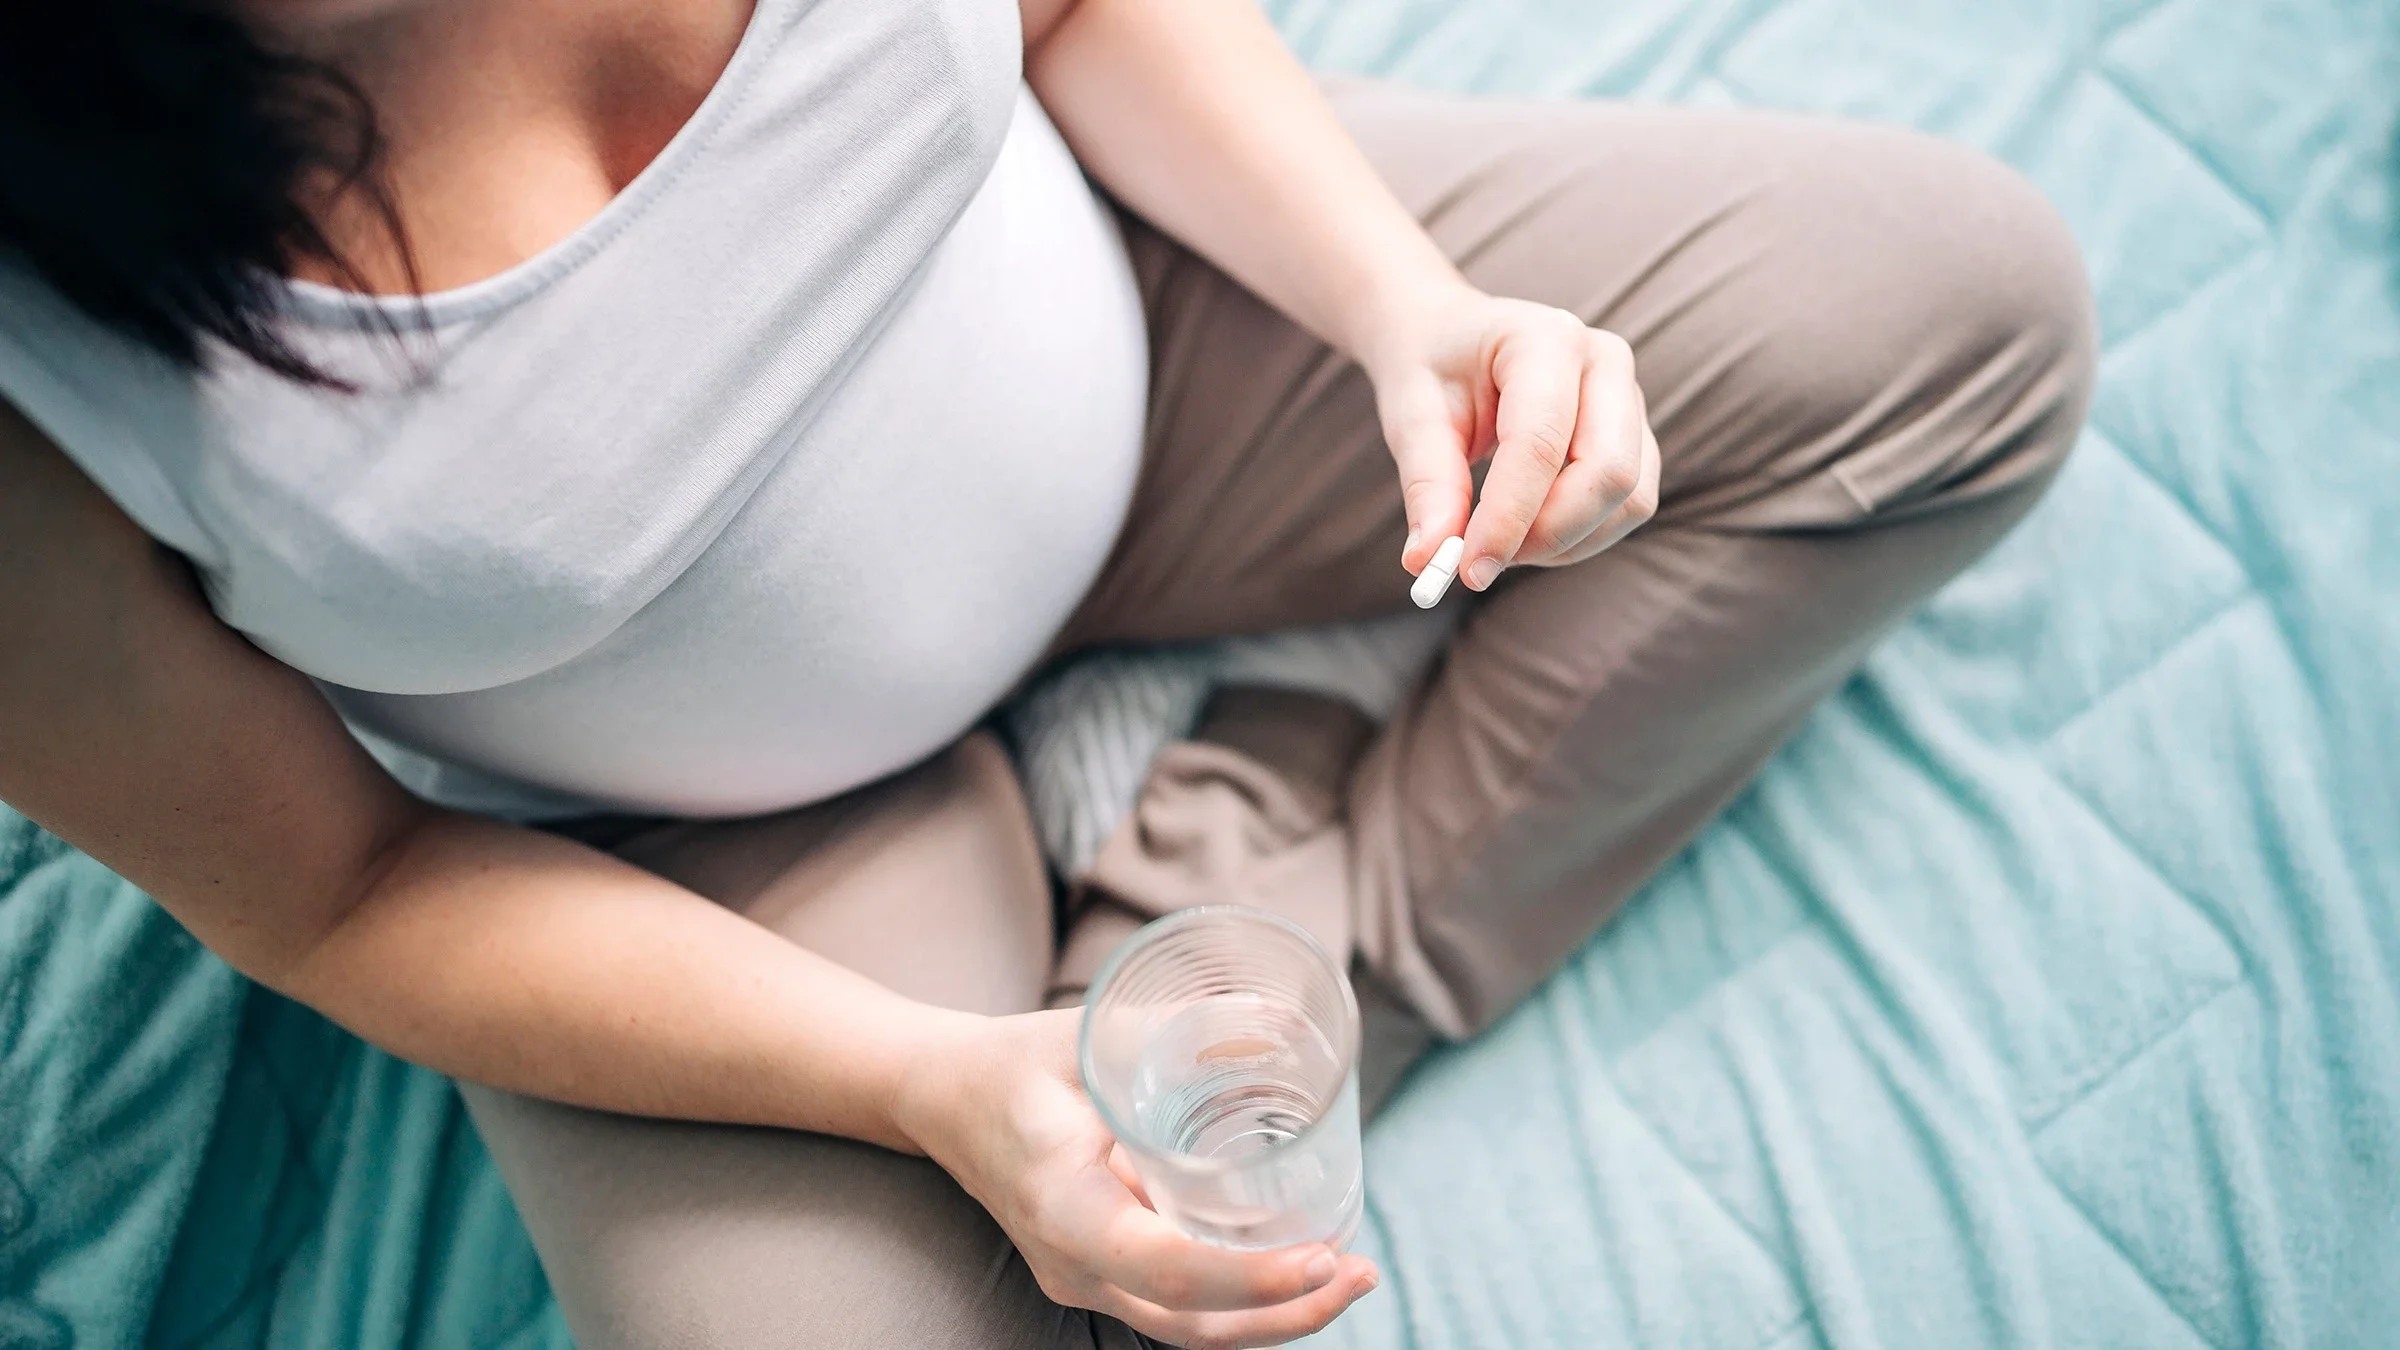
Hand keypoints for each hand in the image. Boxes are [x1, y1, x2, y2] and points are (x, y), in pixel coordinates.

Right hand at [895, 1008, 1379, 1348]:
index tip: (1322, 1255)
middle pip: (1192, 1323)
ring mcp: (1084, 1280)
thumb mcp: (1090, 1035)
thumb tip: (1286, 1022)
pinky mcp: (1100, 1274)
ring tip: (1349, 1275)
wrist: (942, 1097)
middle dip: (1287, 1312)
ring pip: (1190, 1328)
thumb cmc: (1015, 1061)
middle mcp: (1072, 1264)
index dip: (1252, 1276)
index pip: (1169, 1269)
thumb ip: (1181, 1029)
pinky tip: (1297, 1269)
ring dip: (1275, 1316)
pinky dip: (1243, 1301)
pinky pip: (1178, 1309)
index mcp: (1063, 1208)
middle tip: (1361, 1270)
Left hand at [1360, 284, 1660, 590]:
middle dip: (1546, 535)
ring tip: (1497, 538)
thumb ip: (1427, 485)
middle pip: (1608, 473)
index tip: (1468, 569)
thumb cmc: (1432, 370)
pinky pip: (1629, 508)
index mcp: (1545, 338)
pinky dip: (1579, 538)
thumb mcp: (1411, 416)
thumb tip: (1427, 559)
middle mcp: (1605, 362)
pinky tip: (1528, 529)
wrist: (1455, 338)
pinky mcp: (1637, 438)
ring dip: (1563, 543)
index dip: (1508, 516)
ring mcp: (1631, 400)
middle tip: (1481, 562)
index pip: (1539, 443)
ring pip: (1629, 500)